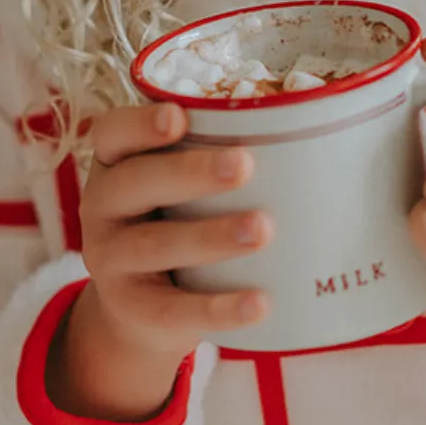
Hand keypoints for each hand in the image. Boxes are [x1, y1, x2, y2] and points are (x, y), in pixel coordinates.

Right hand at [49, 101, 270, 420]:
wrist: (139, 308)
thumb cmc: (176, 222)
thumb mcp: (177, 187)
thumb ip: (218, 156)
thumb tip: (323, 128)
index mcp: (114, 164)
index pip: (112, 134)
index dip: (140, 123)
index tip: (179, 115)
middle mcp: (102, 207)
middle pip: (136, 183)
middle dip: (191, 172)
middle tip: (245, 165)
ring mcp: (111, 260)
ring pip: (155, 244)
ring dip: (210, 236)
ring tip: (263, 228)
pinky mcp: (131, 309)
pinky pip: (174, 309)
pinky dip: (219, 307)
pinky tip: (260, 302)